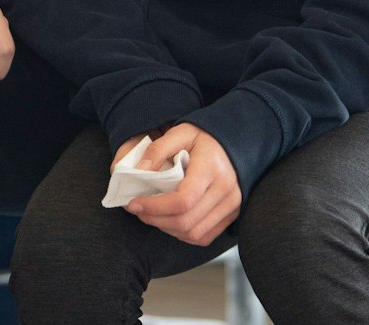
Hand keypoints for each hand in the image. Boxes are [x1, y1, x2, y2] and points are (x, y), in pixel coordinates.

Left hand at [120, 123, 239, 246]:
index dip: (154, 207)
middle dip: (155, 219)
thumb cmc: (204, 137)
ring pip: (194, 233)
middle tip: (138, 209)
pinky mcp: (232, 214)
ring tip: (151, 214)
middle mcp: (226, 190)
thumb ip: (157, 150)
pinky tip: (169, 220)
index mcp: (212, 168)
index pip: (183, 200)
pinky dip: (182, 234)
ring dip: (167, 228)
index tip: (134, 202)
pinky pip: (204, 236)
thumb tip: (139, 171)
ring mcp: (231, 205)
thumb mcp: (179, 133)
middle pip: (186, 221)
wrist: (234, 142)